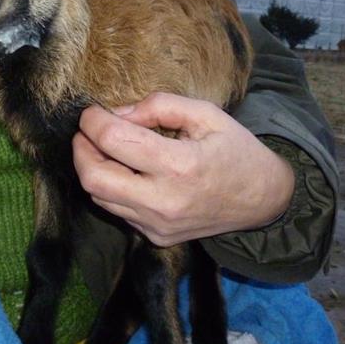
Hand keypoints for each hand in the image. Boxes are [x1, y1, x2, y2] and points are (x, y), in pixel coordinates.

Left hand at [72, 93, 293, 246]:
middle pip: (93, 178)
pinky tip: (126, 171)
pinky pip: (117, 210)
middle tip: (87, 132)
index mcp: (179, 166)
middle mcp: (164, 202)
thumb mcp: (206, 114)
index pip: (113, 141)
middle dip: (81, 149)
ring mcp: (158, 225)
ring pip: (99, 196)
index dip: (94, 121)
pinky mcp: (156, 237)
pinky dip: (112, 187)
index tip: (93, 112)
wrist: (263, 201)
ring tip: (106, 148)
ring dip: (92, 168)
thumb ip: (159, 106)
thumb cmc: (235, 151)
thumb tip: (118, 113)